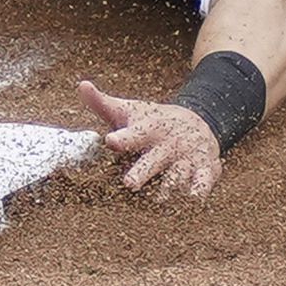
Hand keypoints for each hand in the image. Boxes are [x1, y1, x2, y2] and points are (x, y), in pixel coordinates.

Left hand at [77, 79, 221, 198]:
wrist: (198, 121)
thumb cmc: (153, 122)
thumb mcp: (129, 111)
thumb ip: (103, 103)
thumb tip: (81, 85)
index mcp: (148, 129)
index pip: (134, 134)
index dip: (123, 138)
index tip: (110, 141)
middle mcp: (168, 143)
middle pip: (154, 159)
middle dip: (142, 171)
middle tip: (129, 183)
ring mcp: (187, 155)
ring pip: (178, 173)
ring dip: (170, 185)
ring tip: (160, 200)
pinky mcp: (205, 166)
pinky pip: (204, 179)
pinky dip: (200, 187)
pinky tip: (195, 198)